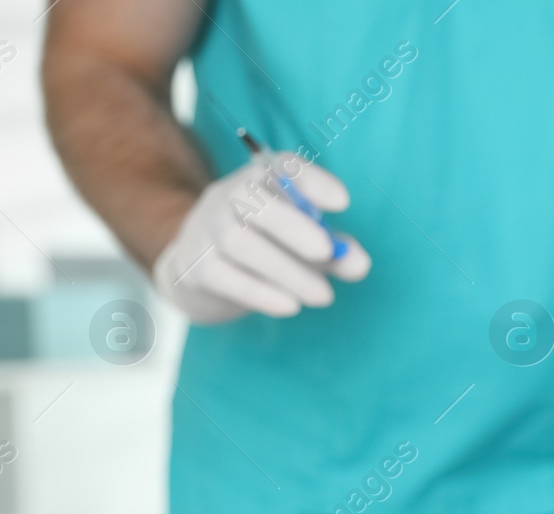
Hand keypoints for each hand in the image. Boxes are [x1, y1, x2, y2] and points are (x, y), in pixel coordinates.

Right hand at [151, 154, 369, 323]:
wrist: (202, 272)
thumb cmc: (266, 250)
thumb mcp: (303, 244)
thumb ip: (334, 252)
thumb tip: (359, 264)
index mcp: (262, 180)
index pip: (282, 166)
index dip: (312, 180)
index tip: (342, 203)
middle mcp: (229, 196)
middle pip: (250, 199)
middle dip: (292, 226)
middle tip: (327, 253)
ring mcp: (206, 230)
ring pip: (238, 242)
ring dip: (286, 270)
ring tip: (323, 296)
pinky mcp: (195, 267)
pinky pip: (223, 276)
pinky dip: (260, 293)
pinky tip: (291, 306)